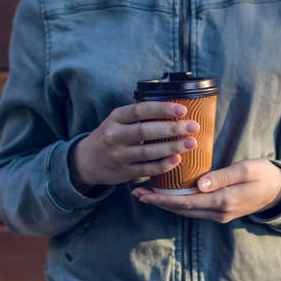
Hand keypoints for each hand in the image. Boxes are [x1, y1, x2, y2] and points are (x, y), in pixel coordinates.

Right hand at [69, 101, 200, 191]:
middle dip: (172, 129)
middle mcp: (115, 135)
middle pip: (146, 131)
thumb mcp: (118, 120)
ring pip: (148, 152)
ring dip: (172, 148)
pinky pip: (146, 169)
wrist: (86, 161)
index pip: (140, 110)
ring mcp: (118, 155)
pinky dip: (163, 165)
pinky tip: (177, 160)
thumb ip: (139, 116)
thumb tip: (175, 108)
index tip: (182, 110)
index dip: (162, 109)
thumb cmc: (111, 135)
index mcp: (116, 117)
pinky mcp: (123, 172)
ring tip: (191, 143)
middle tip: (193, 127)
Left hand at [131, 158, 280, 222]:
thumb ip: (222, 177)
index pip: (186, 202)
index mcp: (224, 201)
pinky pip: (194, 209)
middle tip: (137, 193)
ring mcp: (220, 214)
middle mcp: (219, 212)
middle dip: (158, 202)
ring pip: (186, 211)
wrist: (279, 189)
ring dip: (166, 204)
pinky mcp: (220, 211)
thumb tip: (200, 185)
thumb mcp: (246, 170)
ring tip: (146, 194)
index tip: (145, 193)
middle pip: (182, 210)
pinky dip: (178, 203)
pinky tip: (168, 196)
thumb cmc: (263, 174)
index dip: (163, 199)